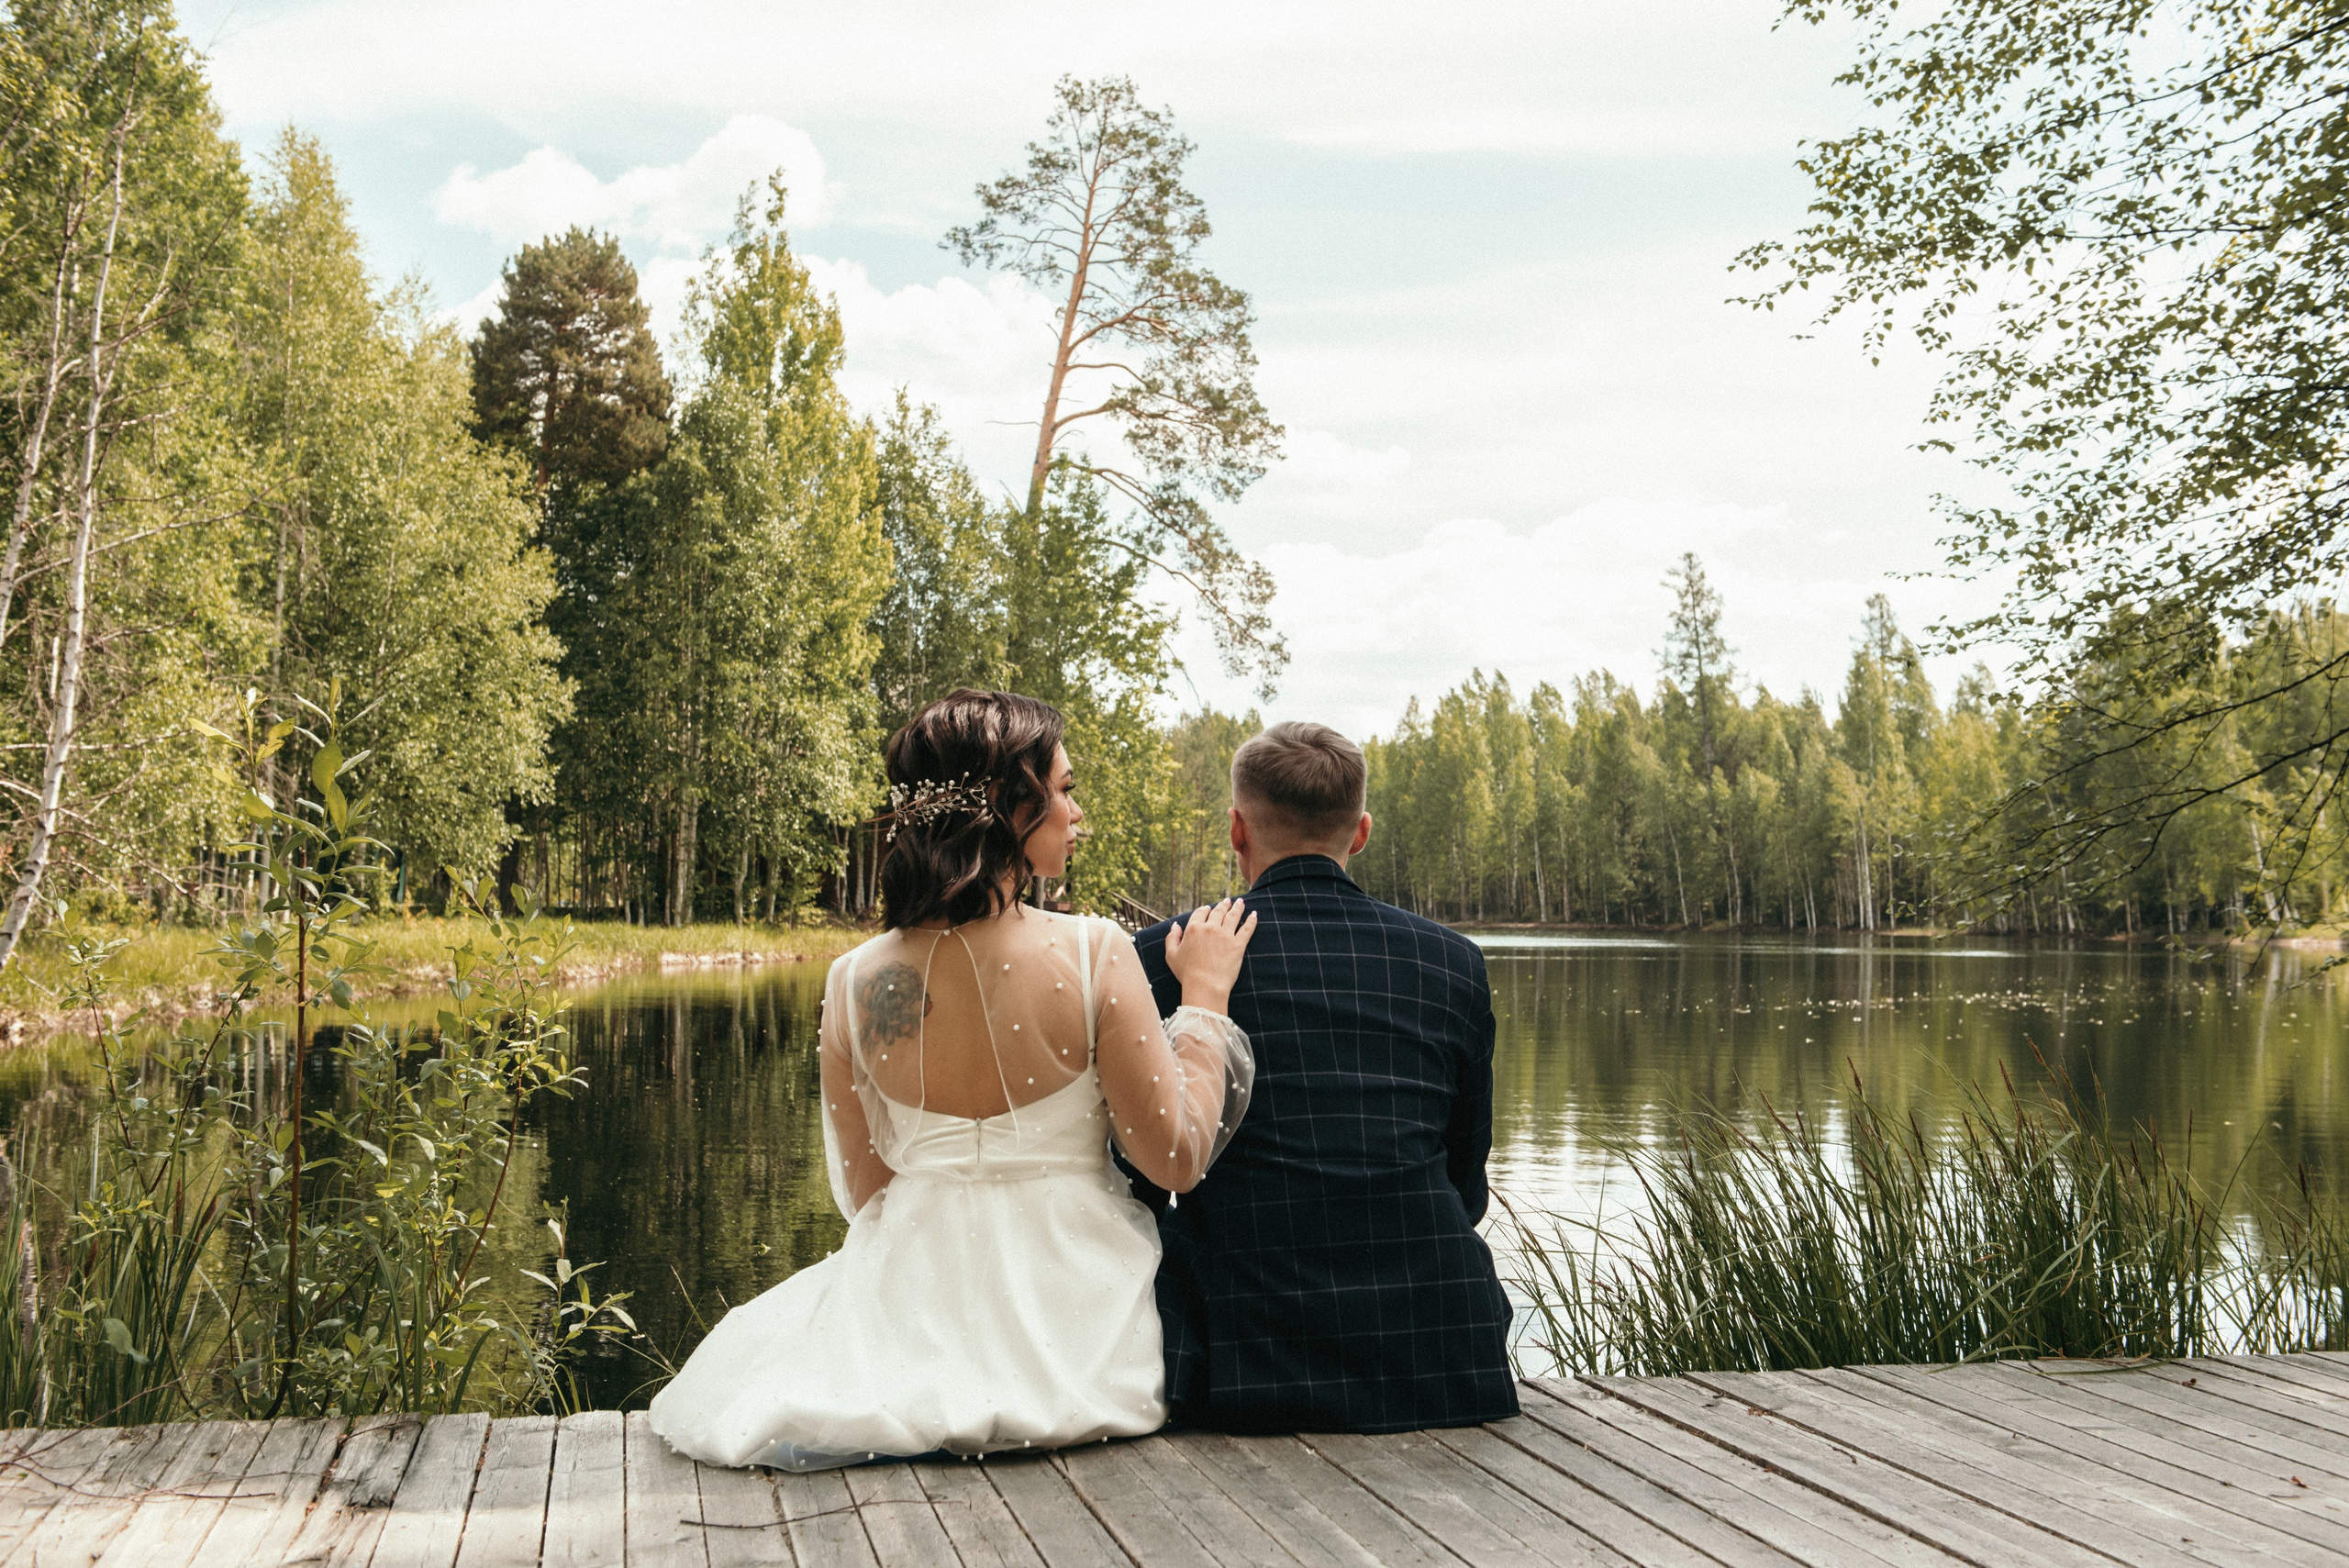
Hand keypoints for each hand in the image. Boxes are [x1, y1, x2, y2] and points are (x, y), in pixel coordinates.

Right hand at [1163, 897, 1256, 1014]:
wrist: (1205, 985)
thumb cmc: (1186, 973)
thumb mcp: (1171, 955)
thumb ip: (1172, 938)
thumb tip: (1175, 925)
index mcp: (1193, 929)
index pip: (1200, 912)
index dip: (1205, 909)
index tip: (1209, 908)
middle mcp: (1210, 928)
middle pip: (1218, 911)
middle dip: (1223, 905)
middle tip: (1228, 901)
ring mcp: (1225, 935)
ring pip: (1233, 916)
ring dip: (1237, 907)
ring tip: (1241, 902)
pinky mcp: (1238, 945)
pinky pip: (1247, 929)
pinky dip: (1251, 920)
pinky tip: (1254, 915)